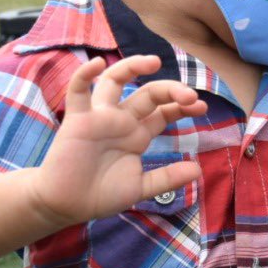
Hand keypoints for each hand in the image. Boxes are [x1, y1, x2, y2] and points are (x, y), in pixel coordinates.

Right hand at [27, 55, 206, 226]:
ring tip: (153, 61)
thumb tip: (198, 170)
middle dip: (171, 90)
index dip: (183, 106)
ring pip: (115, 81)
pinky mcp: (77, 120)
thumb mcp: (140, 188)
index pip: (164, 111)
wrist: (65, 206)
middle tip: (190, 95)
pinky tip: (98, 63)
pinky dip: (85, 74)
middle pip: (149, 94)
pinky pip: (78, 91)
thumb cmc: (100, 194)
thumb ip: (167, 179)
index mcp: (138, 134)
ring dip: (132, 67)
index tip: (202, 107)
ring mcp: (99, 117)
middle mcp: (121, 120)